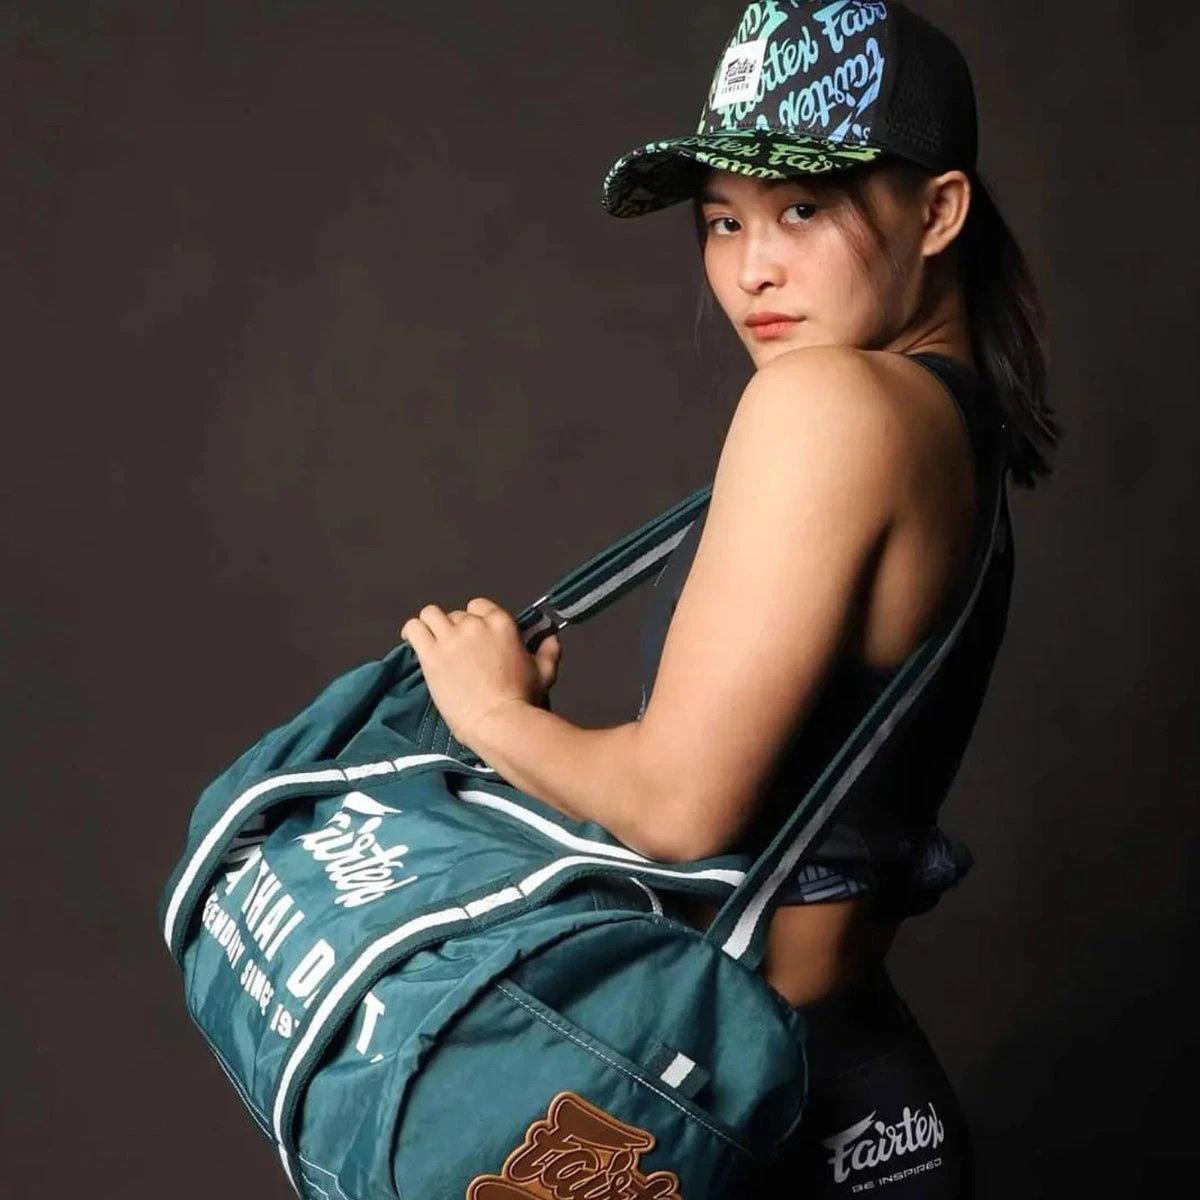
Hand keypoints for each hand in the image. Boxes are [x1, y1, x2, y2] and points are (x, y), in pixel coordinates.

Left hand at [400, 597, 561, 745]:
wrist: (497, 722)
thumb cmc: (523, 699)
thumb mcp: (545, 672)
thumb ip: (549, 649)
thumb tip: (550, 635)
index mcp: (501, 623)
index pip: (479, 605)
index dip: (476, 620)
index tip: (476, 637)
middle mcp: (474, 625)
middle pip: (456, 615)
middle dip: (456, 629)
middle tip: (457, 651)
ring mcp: (450, 638)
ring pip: (430, 614)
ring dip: (431, 625)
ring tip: (432, 641)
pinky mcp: (430, 655)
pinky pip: (413, 629)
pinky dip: (412, 632)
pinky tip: (413, 641)